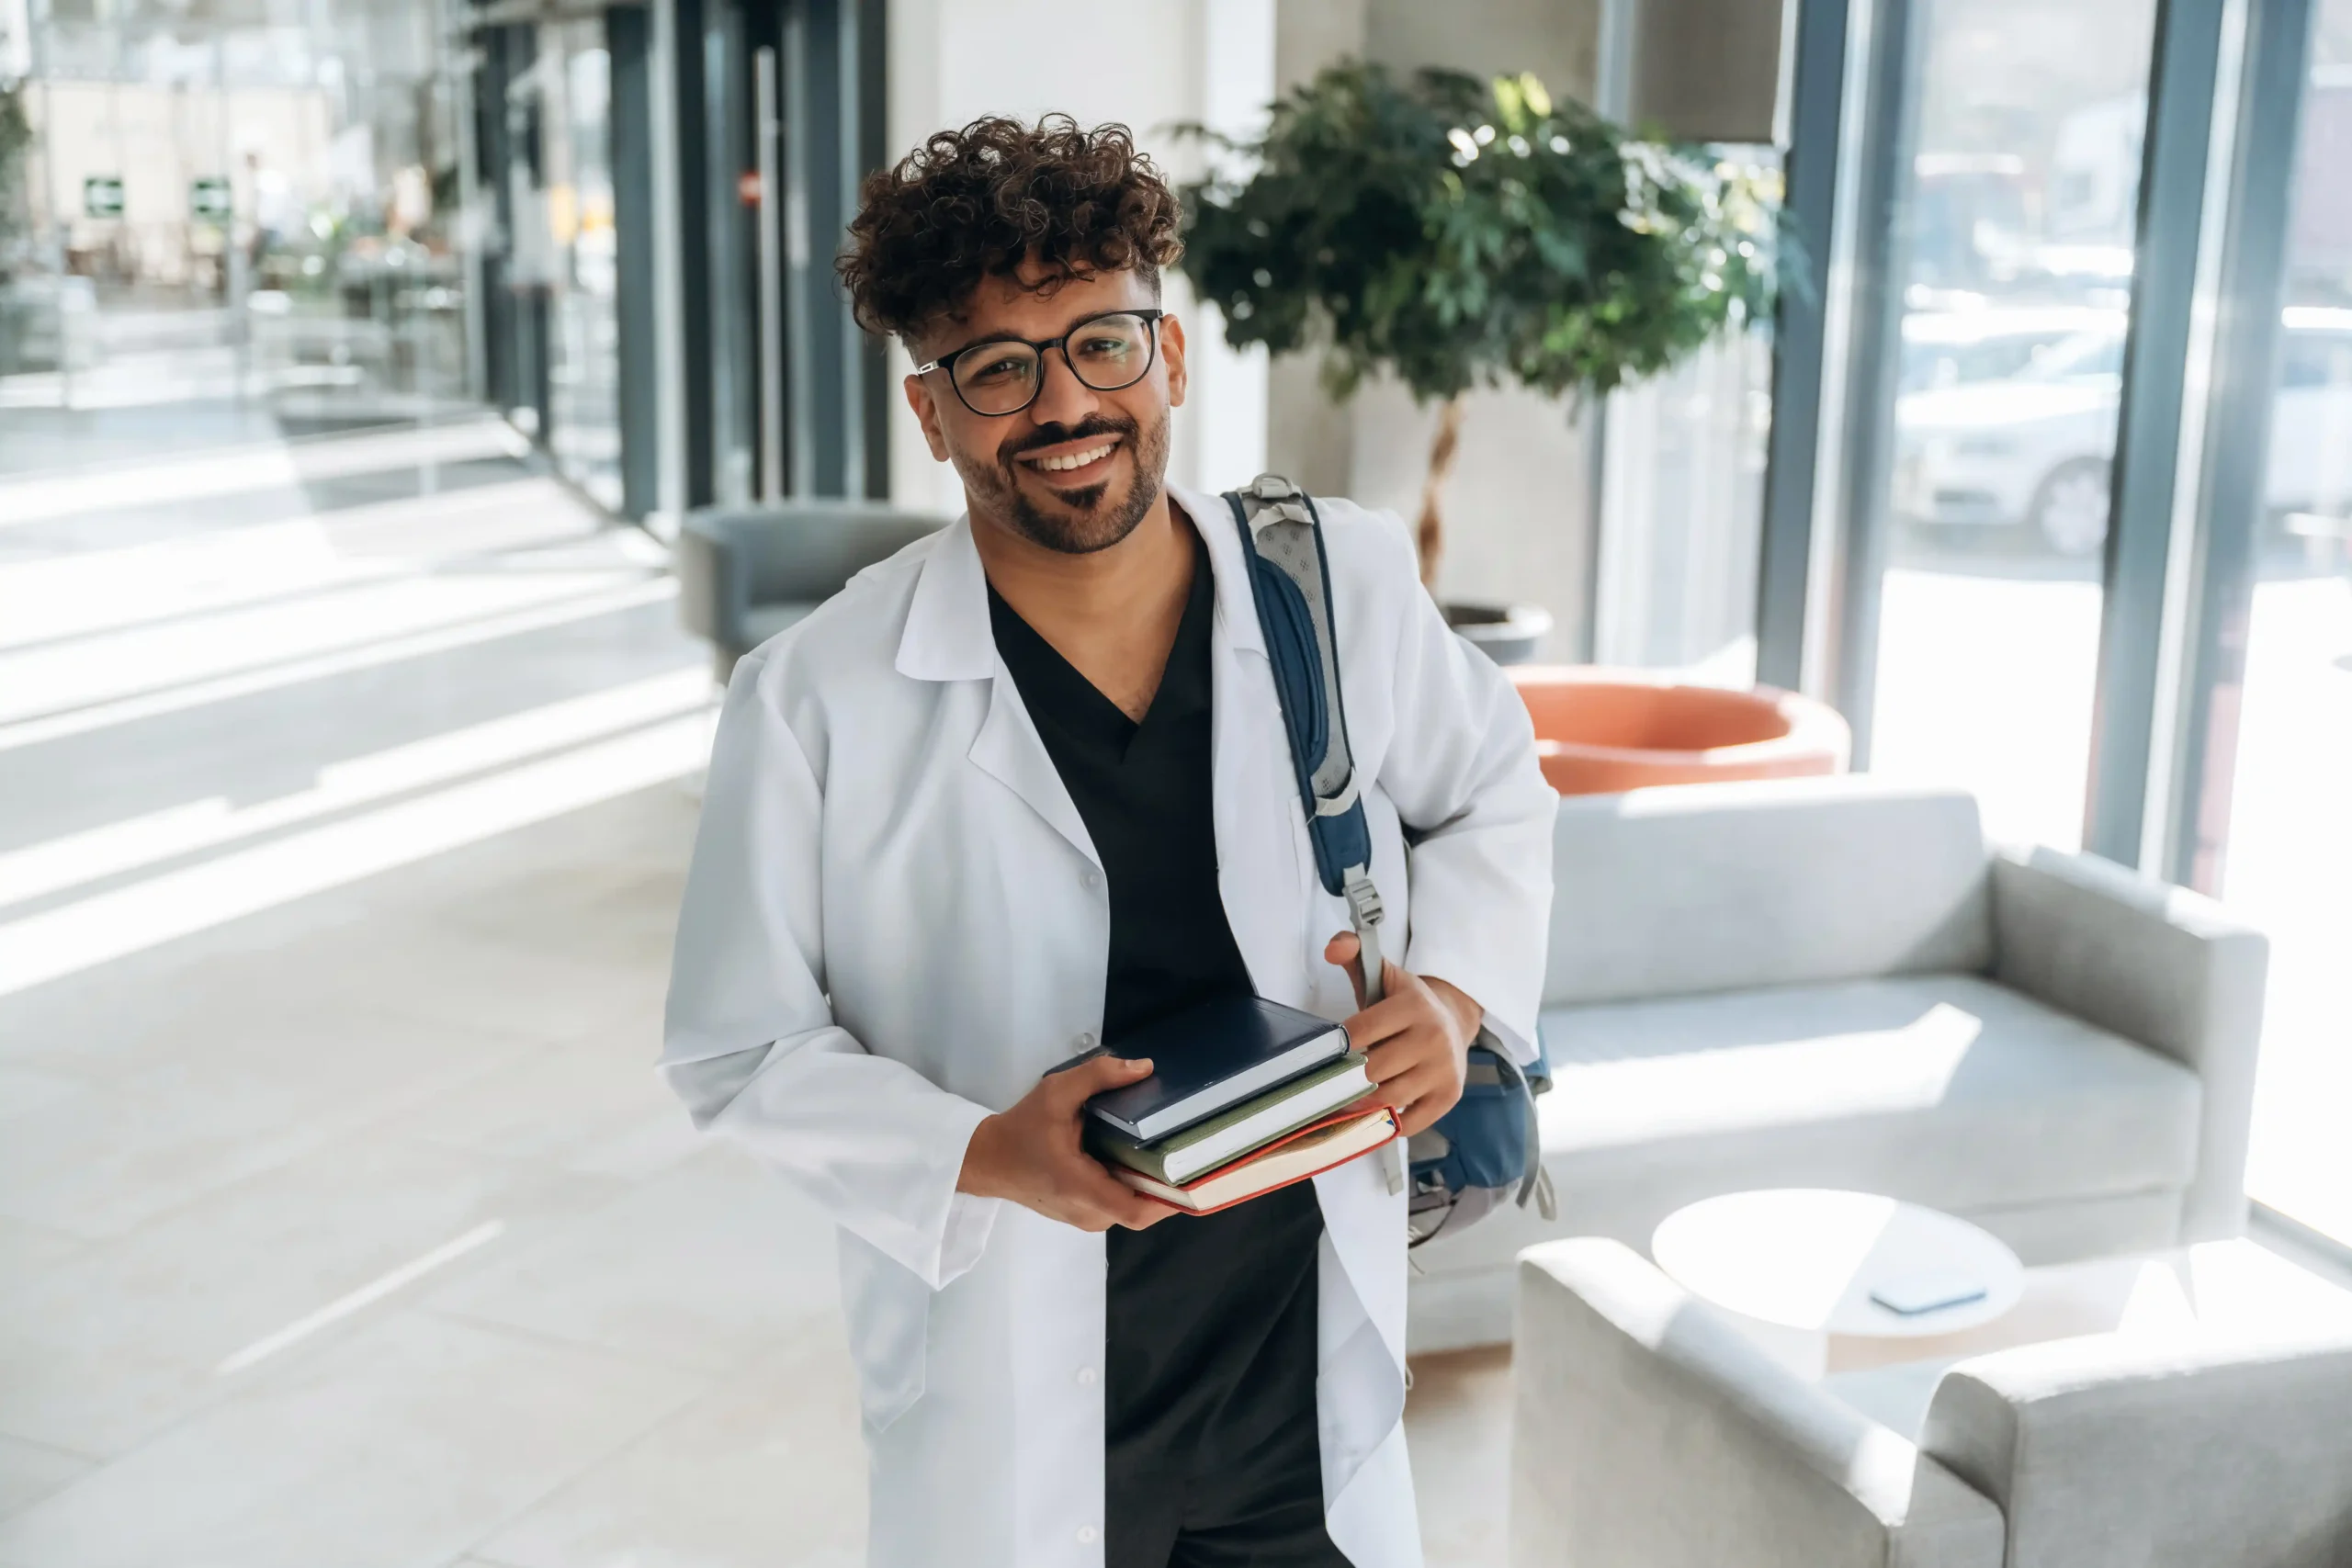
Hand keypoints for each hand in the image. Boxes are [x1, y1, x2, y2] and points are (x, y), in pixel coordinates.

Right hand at [956, 1054, 1180, 1231]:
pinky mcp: (1081, 1214)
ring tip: (1170, 1152)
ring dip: (1148, 1185)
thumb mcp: (1055, 1092)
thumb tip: (1145, 1067)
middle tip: (1187, 1151)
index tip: (1194, 1174)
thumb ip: (1098, 1076)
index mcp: (1081, 1187)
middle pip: (1140, 1209)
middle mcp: (1087, 1212)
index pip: (1137, 1211)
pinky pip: (1116, 1205)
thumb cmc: (1020, 1128)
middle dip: (1165, 1185)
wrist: (986, 1159)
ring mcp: (1084, 1218)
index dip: (1170, 1200)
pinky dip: (1131, 1186)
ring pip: (1129, 1208)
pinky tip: (1140, 1159)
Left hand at [1324, 931, 1483, 1138]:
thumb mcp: (1382, 974)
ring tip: (1355, 1091)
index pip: (1360, 1032)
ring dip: (1365, 1099)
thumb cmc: (1406, 1003)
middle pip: (1372, 1069)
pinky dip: (1388, 1121)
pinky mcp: (1449, 1096)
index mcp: (1414, 1005)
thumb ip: (1353, 953)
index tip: (1337, 1047)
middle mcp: (1434, 1037)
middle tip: (1344, 1073)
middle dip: (1352, 1073)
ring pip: (1388, 1097)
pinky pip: (1409, 1122)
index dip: (1341, 1044)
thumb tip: (1333, 948)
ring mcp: (1444, 1069)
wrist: (1452, 1020)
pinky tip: (1377, 1110)